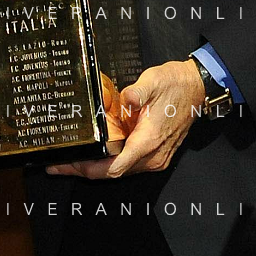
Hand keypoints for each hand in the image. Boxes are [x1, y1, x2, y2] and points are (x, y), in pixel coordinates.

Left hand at [45, 59, 205, 178]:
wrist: (197, 88)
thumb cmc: (175, 85)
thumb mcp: (153, 82)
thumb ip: (136, 93)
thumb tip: (122, 99)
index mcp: (148, 142)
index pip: (114, 167)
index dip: (89, 169)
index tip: (68, 164)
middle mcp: (152, 156)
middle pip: (113, 172)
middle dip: (84, 170)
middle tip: (58, 164)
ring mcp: (155, 157)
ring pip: (120, 169)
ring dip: (96, 167)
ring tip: (71, 159)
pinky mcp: (155, 153)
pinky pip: (128, 163)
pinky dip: (109, 161)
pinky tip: (94, 152)